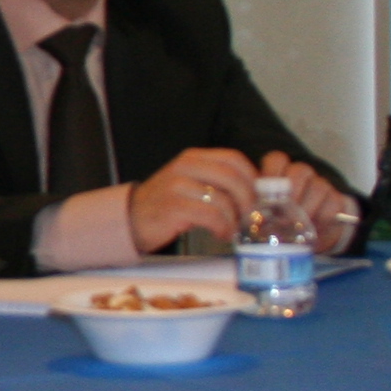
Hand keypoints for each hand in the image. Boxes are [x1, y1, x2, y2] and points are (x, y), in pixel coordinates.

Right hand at [125, 149, 264, 253]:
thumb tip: (254, 192)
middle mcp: (185, 166)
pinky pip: (210, 216)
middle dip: (248, 200)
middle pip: (232, 177)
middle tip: (250, 216)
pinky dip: (221, 227)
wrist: (131, 218)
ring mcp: (177, 186)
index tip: (258, 196)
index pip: (233, 159)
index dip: (252, 178)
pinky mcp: (173, 207)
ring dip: (234, 219)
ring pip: (223, 199)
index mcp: (193, 157)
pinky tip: (220, 234)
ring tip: (232, 229)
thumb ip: (217, 181)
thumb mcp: (191, 182)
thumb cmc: (167, 204)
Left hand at [256, 152, 357, 252]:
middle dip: (291, 191)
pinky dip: (323, 218)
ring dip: (307, 208)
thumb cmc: (282, 223)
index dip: (271, 172)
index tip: (265, 193)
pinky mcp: (336, 200)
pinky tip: (315, 228)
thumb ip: (261, 210)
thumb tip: (252, 217)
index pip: (277, 160)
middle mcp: (301, 176)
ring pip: (318, 187)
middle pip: (299, 170)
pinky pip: (333, 203)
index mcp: (281, 174)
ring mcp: (320, 186)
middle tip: (283, 211)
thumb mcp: (267, 217)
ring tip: (298, 225)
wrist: (311, 235)